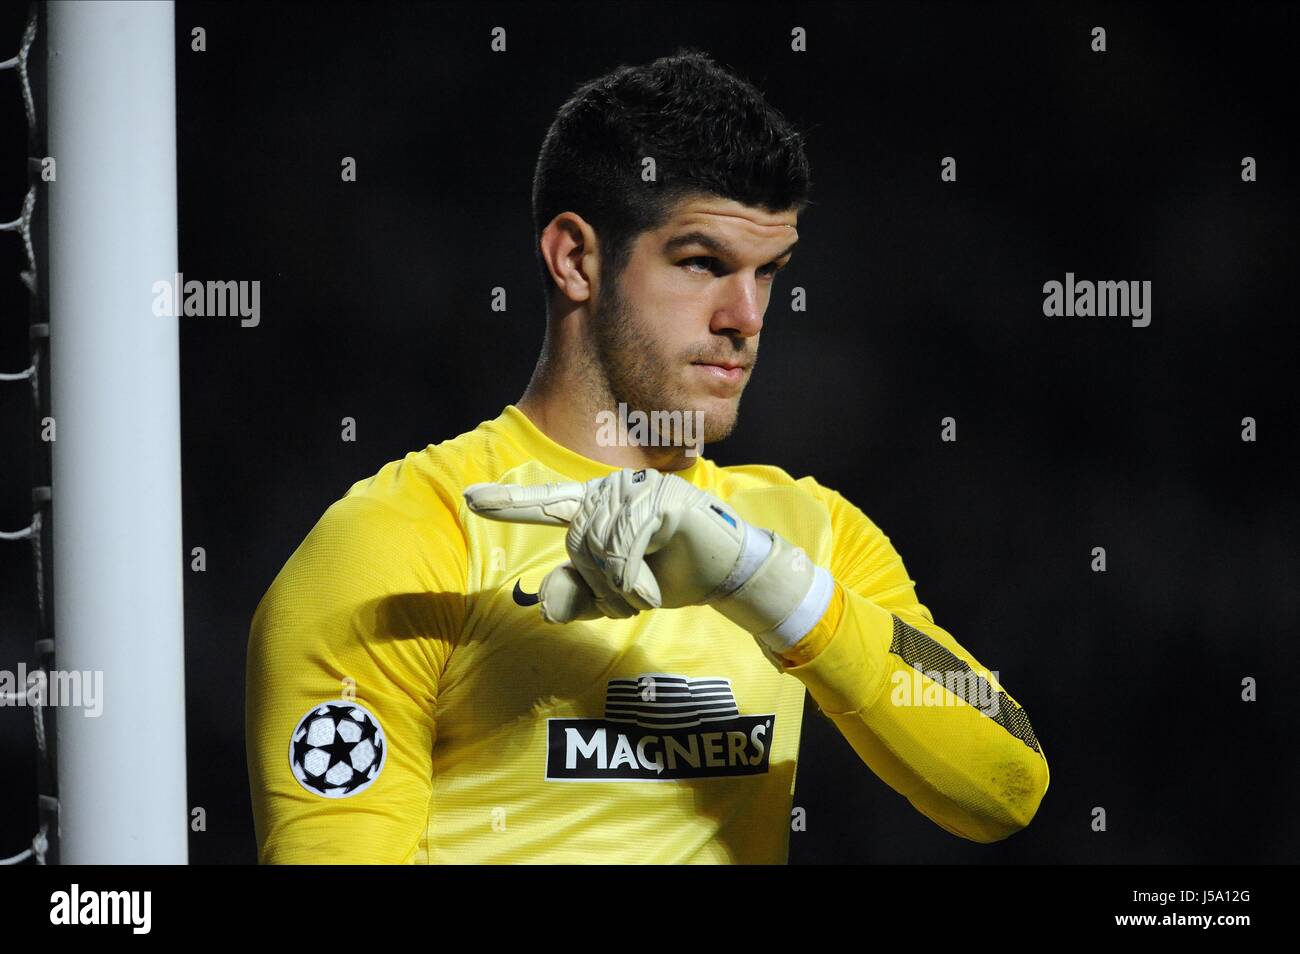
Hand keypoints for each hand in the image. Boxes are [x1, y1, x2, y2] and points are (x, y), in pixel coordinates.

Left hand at [463, 468, 832, 650]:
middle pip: (575, 543)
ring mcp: (638, 489)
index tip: (469, 497)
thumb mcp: (616, 595)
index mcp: (596, 507)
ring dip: (618, 589)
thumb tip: (542, 605)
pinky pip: (625, 548)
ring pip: (598, 548)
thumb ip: (579, 596)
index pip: (547, 503)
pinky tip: (652, 592)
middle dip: (599, 587)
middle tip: (629, 605)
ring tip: (643, 596)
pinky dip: (633, 582)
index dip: (508, 503)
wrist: (725, 578)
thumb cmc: (671, 577)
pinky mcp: (662, 499)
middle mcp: (611, 490)